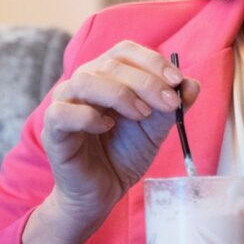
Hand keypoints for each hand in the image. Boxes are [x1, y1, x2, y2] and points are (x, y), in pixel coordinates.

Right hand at [39, 40, 200, 231]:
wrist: (103, 191)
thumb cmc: (123, 154)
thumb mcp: (155, 128)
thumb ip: (171, 105)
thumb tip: (192, 84)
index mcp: (105, 76)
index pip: (124, 51)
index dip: (152, 61)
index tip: (177, 81)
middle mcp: (81, 83)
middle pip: (109, 64)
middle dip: (146, 81)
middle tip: (170, 104)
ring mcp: (63, 104)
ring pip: (85, 81)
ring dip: (120, 94)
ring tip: (141, 115)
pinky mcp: (52, 130)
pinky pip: (63, 112)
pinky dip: (89, 117)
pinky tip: (107, 128)